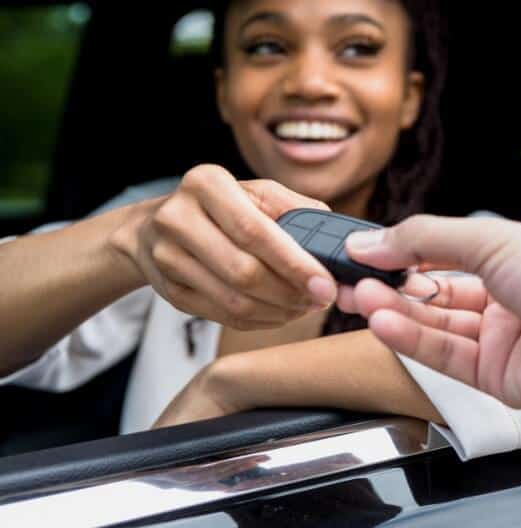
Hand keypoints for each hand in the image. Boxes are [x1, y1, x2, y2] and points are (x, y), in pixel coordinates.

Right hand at [111, 164, 336, 329]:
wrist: (155, 225)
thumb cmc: (221, 207)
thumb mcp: (256, 193)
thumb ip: (296, 209)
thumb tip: (335, 237)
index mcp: (206, 184)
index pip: (255, 232)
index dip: (294, 264)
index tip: (326, 284)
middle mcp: (178, 217)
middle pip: (243, 271)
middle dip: (290, 293)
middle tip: (321, 299)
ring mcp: (167, 257)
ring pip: (233, 301)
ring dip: (279, 311)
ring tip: (305, 306)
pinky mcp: (169, 290)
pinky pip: (223, 317)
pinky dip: (260, 320)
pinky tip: (281, 312)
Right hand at [338, 215, 520, 417]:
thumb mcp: (493, 239)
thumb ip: (426, 240)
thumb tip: (373, 239)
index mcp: (517, 260)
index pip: (447, 254)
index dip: (406, 252)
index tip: (365, 249)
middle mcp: (511, 302)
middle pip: (436, 295)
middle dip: (393, 286)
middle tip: (352, 279)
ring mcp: (505, 342)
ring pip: (437, 327)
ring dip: (397, 312)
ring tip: (361, 298)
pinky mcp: (500, 379)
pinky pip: (446, 358)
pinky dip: (412, 341)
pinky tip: (384, 323)